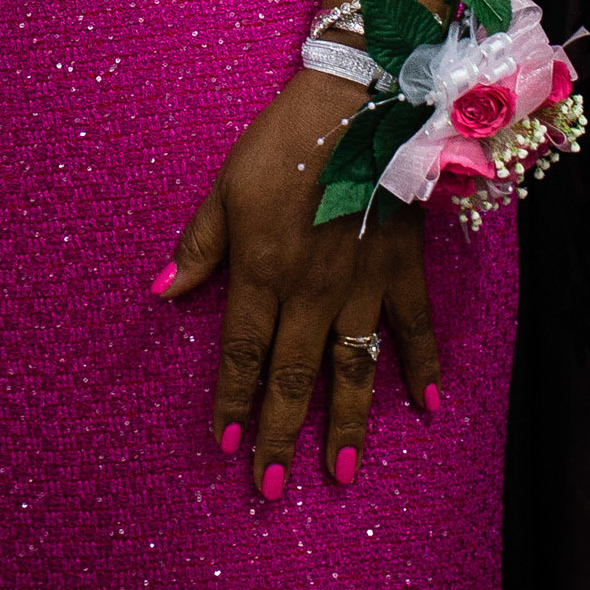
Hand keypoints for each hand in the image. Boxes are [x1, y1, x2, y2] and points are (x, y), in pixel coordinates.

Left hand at [160, 71, 444, 497]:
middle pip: (292, 376)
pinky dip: (423, 367)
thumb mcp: (227, 187)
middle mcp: (312, 293)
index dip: (233, 402)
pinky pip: (415, 329)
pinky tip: (427, 405)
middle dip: (279, 434)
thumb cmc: (284, 141)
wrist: (359, 103)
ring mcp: (362, 287)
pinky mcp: (403, 269)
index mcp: (263, 272)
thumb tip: (162, 290)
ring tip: (340, 473)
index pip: (242, 353)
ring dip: (345, 424)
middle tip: (271, 486)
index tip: (226, 446)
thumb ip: (201, 246)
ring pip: (352, 370)